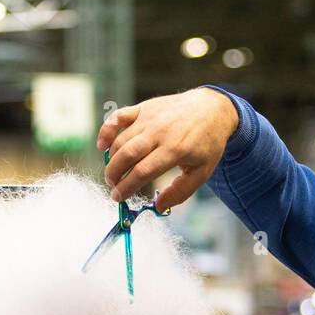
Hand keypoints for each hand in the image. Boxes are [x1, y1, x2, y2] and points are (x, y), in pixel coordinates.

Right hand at [96, 87, 239, 208]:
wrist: (212, 108)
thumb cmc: (207, 143)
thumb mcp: (202, 172)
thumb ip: (180, 192)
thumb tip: (158, 206)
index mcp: (174, 149)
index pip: (142, 172)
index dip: (126, 187)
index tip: (118, 198)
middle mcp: (159, 132)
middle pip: (127, 156)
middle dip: (114, 175)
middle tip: (113, 186)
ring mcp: (149, 118)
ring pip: (120, 140)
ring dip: (111, 160)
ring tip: (113, 173)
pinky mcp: (144, 108)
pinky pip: (118, 117)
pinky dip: (106, 131)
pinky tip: (102, 146)